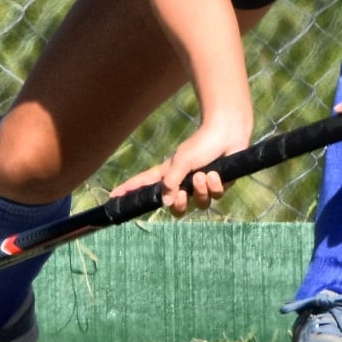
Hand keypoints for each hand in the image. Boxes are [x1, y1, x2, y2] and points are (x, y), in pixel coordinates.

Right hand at [109, 114, 253, 216]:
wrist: (227, 134)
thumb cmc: (201, 144)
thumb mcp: (181, 162)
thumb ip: (171, 182)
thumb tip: (164, 202)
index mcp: (170, 174)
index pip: (146, 184)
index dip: (130, 191)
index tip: (113, 197)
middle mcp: (184, 183)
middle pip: (176, 208)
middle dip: (179, 205)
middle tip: (182, 195)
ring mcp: (202, 186)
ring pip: (199, 204)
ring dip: (200, 190)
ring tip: (203, 175)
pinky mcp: (219, 186)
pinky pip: (215, 196)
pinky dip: (215, 185)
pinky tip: (216, 173)